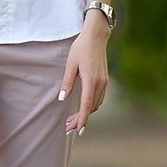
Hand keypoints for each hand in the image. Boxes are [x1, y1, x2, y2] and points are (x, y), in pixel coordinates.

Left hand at [59, 16, 109, 135]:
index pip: (87, 105)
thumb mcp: (71, 64)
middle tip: (68, 128)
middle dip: (81, 119)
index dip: (83, 119)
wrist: (96, 36)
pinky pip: (99, 98)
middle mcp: (100, 83)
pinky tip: (83, 107)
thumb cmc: (81, 48)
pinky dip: (91, 106)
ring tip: (73, 120)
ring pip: (96, 104)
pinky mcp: (105, 79)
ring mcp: (104, 82)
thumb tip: (62, 99)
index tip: (78, 131)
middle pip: (91, 107)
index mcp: (91, 80)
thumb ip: (67, 82)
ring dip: (86, 113)